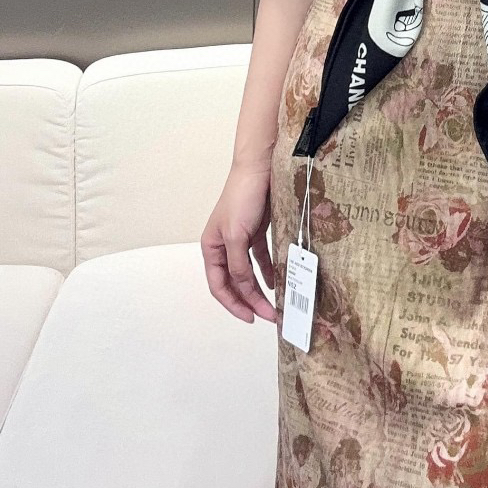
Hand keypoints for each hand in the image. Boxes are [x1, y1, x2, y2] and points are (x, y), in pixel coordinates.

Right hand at [201, 161, 276, 323]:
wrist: (259, 169)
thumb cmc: (242, 198)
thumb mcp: (236, 236)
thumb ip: (238, 265)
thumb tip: (243, 287)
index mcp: (211, 248)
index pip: (219, 286)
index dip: (234, 304)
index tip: (252, 317)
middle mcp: (223, 246)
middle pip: (234, 283)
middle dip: (250, 301)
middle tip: (269, 315)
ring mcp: (240, 240)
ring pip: (248, 273)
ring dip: (259, 289)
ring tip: (275, 303)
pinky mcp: (256, 232)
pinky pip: (260, 259)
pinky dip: (267, 271)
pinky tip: (276, 281)